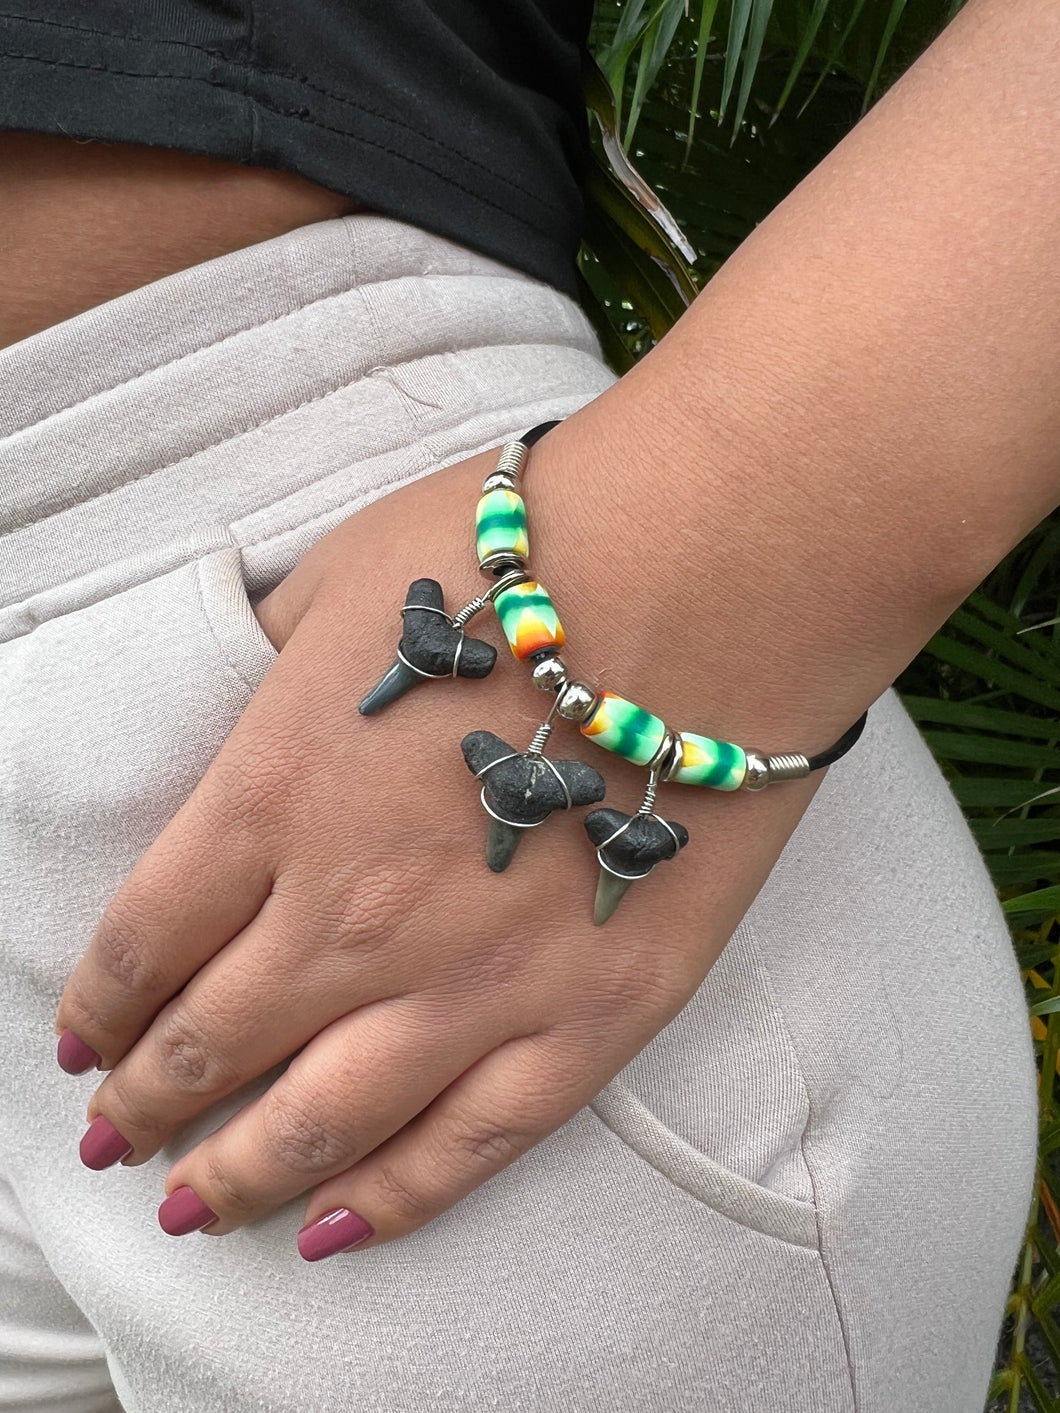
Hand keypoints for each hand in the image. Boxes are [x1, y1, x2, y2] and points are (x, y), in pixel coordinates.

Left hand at [54, 436, 820, 1259]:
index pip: (147, 936)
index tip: (79, 1041)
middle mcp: (352, 912)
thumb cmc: (527, 554)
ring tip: (192, 1206)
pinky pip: (470, 1144)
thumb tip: (241, 704)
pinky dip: (390, 1201)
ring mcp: (473, 979)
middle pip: (211, 1044)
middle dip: (146, 1101)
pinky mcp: (590, 1014)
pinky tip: (333, 1233)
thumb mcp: (349, 582)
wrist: (713, 572)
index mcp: (277, 794)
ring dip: (236, 1174)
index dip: (99, 1003)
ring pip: (319, 1121)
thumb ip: (271, 664)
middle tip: (115, 1139)